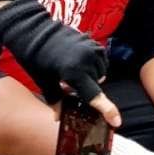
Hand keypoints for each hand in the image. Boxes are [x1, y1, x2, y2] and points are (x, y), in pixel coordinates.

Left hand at [0, 0, 120, 126]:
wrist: (36, 32)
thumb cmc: (36, 59)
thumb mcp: (44, 82)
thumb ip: (55, 100)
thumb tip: (59, 118)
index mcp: (74, 73)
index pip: (94, 96)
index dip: (107, 110)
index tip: (117, 122)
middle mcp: (87, 60)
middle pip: (97, 85)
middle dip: (86, 88)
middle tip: (67, 83)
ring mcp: (93, 49)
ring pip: (101, 73)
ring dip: (91, 76)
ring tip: (71, 70)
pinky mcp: (94, 42)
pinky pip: (101, 60)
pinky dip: (93, 65)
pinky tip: (77, 61)